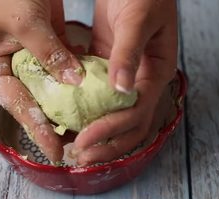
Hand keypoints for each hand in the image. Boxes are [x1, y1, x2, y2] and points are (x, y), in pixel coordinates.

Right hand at [0, 0, 83, 161]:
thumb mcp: (27, 21)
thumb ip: (49, 53)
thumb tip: (73, 82)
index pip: (17, 104)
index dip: (37, 128)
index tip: (55, 150)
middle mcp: (4, 68)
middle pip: (31, 102)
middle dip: (51, 122)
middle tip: (71, 149)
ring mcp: (23, 59)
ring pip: (47, 89)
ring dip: (65, 105)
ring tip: (84, 128)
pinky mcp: (42, 48)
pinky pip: (59, 69)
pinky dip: (74, 80)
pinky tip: (90, 97)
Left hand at [72, 0, 177, 164]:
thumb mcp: (138, 20)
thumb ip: (128, 54)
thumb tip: (122, 89)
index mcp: (156, 73)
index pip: (135, 114)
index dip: (110, 131)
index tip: (84, 140)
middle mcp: (142, 81)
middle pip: (128, 126)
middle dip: (104, 146)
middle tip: (77, 159)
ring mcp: (123, 77)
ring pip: (111, 116)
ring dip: (94, 135)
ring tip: (70, 148)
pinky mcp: (104, 67)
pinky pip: (94, 97)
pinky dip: (82, 111)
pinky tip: (62, 121)